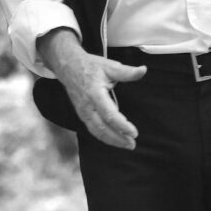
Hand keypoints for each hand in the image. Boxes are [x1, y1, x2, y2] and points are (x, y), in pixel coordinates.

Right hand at [39, 29, 145, 149]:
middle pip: (101, 128)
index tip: (134, 132)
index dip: (122, 126)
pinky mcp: (82, 114)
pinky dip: (103, 136)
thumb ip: (127, 72)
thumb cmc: (89, 66)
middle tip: (132, 144)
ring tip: (125, 144)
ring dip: (111, 140)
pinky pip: (92, 129)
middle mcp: (87, 106)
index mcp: (94, 94)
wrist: (68, 66)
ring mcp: (83, 111)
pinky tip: (113, 139)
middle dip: (117, 138)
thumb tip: (142, 70)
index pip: (109, 115)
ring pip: (96, 131)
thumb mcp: (109, 66)